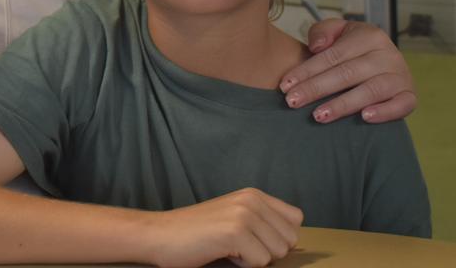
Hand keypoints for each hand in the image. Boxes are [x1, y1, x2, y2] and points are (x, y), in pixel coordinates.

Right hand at [150, 189, 301, 267]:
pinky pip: (260, 262)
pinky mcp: (235, 231)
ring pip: (277, 253)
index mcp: (253, 194)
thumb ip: (262, 221)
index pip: (295, 219)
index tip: (253, 239)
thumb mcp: (233, 216)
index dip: (278, 237)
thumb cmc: (196, 233)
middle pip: (289, 240)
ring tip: (229, 248)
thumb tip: (292, 241)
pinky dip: (242, 265)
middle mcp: (251, 199)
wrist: (160, 234)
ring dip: (254, 258)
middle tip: (237, 245)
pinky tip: (222, 252)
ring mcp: (244, 214)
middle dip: (267, 250)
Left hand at [280, 18, 415, 123]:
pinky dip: (385, 112)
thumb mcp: (338, 31)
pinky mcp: (410, 96)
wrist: (385, 60)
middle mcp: (388, 54)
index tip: (285, 85)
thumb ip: (323, 31)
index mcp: (369, 36)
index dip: (306, 70)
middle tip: (292, 102)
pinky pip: (401, 105)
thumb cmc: (354, 48)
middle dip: (316, 89)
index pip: (332, 55)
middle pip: (346, 74)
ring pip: (370, 91)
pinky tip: (364, 117)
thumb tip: (316, 47)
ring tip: (318, 116)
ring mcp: (401, 76)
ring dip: (342, 104)